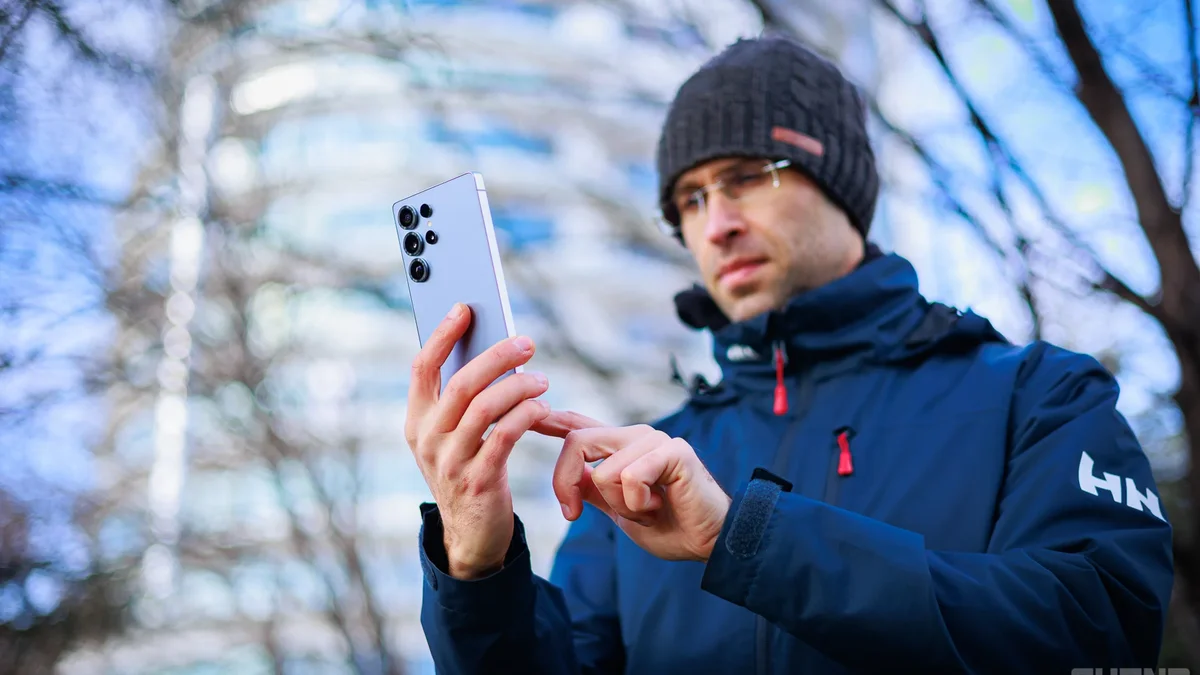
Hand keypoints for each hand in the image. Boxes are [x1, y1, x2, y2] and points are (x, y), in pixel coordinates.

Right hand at [406, 303, 550, 578]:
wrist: (470, 535)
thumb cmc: (467, 470)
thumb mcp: (452, 436)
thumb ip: (461, 400)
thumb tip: (492, 348)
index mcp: (416, 420)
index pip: (422, 368)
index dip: (442, 334)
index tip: (465, 308)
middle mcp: (427, 439)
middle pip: (460, 383)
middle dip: (496, 356)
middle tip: (526, 343)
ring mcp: (450, 462)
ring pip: (485, 408)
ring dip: (518, 386)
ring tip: (541, 379)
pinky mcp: (478, 481)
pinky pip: (504, 437)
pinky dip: (525, 415)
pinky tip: (541, 406)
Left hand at [535, 412, 731, 562]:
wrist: (709, 541)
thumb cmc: (669, 525)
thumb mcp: (618, 509)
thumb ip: (593, 489)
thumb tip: (569, 475)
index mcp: (620, 447)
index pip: (579, 425)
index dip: (549, 419)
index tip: (525, 413)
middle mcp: (635, 436)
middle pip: (576, 443)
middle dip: (565, 484)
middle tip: (574, 514)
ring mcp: (654, 440)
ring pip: (602, 472)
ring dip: (620, 506)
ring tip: (647, 509)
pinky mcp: (673, 451)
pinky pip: (630, 478)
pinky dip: (638, 504)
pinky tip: (659, 506)